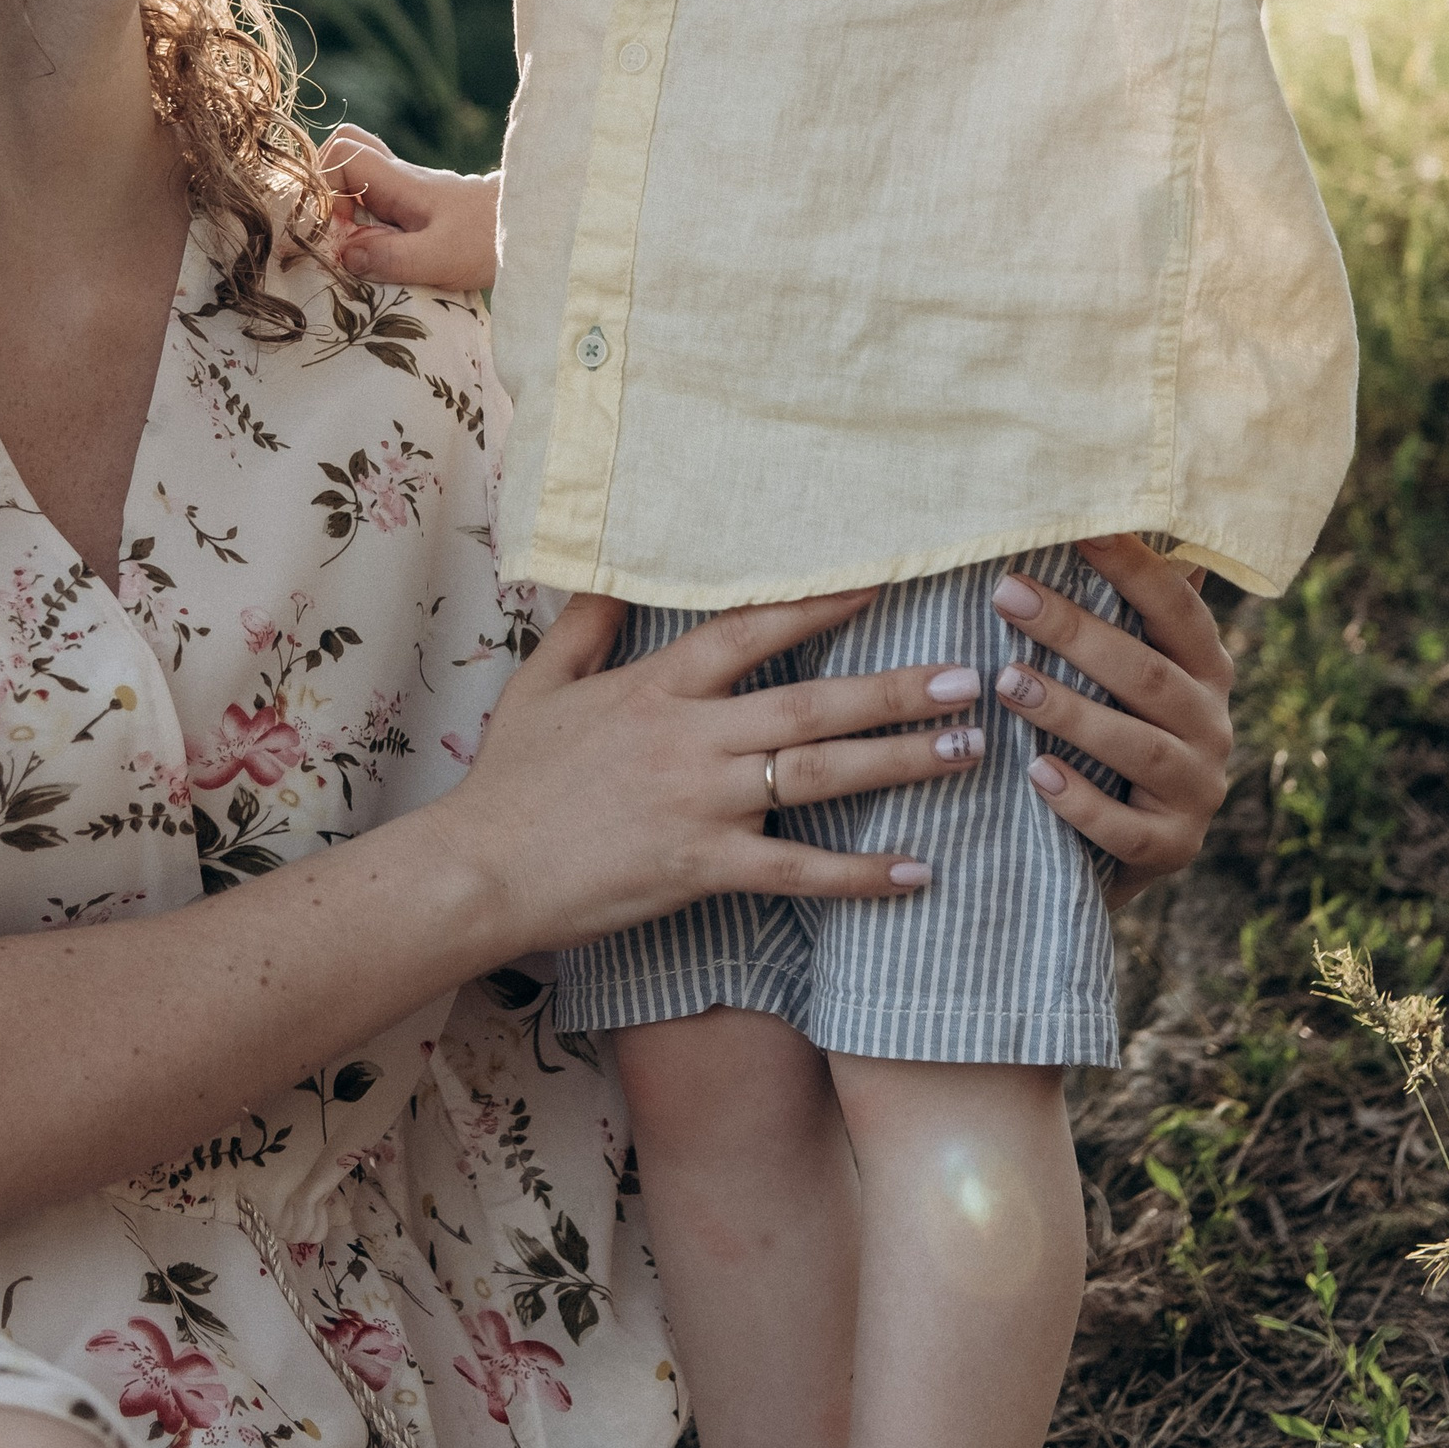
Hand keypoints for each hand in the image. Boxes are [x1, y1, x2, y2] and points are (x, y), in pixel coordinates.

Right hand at [320, 125, 499, 294]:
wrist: (533, 227)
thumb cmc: (489, 239)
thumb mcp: (440, 257)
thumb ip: (391, 257)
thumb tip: (345, 253)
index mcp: (400, 181)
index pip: (343, 153)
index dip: (327, 188)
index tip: (341, 228)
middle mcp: (399, 177)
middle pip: (346, 149)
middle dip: (327, 186)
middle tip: (338, 230)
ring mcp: (408, 188)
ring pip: (358, 173)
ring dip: (345, 207)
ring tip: (357, 247)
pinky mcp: (417, 205)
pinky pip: (375, 195)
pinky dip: (365, 218)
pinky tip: (379, 252)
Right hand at [441, 590, 992, 947]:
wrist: (480, 870)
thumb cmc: (509, 781)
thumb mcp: (540, 683)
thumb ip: (587, 626)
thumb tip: (615, 573)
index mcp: (655, 686)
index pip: (751, 629)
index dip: (819, 603)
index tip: (882, 584)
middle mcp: (690, 737)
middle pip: (810, 701)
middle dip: (895, 687)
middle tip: (968, 675)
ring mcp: (701, 803)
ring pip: (818, 775)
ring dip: (898, 761)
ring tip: (965, 747)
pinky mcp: (702, 867)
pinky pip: (797, 870)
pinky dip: (860, 874)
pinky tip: (916, 871)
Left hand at [989, 540, 1234, 903]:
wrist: (1115, 848)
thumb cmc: (1107, 733)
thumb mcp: (1119, 675)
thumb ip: (1117, 614)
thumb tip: (1091, 520)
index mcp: (1204, 667)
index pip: (1175, 607)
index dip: (1132, 567)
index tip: (1078, 527)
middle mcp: (1211, 723)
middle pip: (1145, 672)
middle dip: (1075, 631)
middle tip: (1007, 595)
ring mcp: (1198, 789)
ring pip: (1138, 748)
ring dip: (1071, 713)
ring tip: (1007, 682)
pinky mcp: (1173, 847)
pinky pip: (1128, 828)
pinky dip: (1081, 801)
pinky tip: (1036, 774)